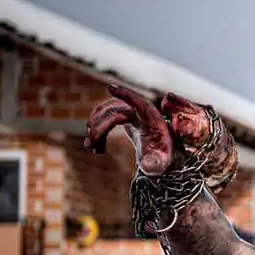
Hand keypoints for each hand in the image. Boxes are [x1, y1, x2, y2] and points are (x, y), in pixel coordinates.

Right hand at [84, 86, 236, 192]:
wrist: (163, 157)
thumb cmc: (164, 159)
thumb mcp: (161, 163)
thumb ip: (155, 163)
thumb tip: (148, 166)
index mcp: (153, 120)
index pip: (140, 104)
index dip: (127, 95)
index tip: (111, 87)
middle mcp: (142, 114)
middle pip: (116, 110)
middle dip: (101, 125)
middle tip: (91, 145)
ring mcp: (133, 114)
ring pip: (108, 113)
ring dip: (96, 129)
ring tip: (91, 148)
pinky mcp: (126, 118)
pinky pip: (108, 118)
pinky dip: (99, 131)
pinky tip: (96, 148)